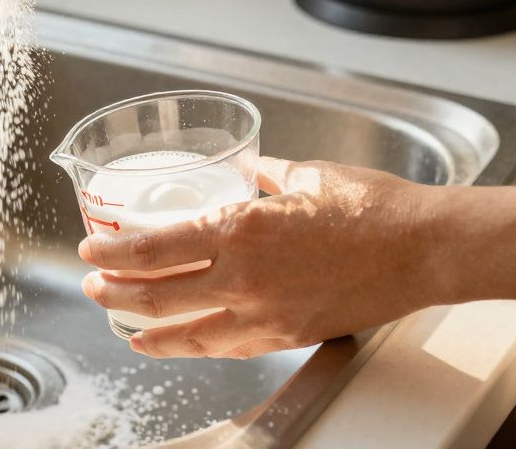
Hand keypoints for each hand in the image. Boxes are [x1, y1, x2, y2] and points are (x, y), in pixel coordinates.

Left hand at [78, 158, 439, 358]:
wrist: (426, 249)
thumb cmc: (374, 207)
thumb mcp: (304, 173)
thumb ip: (263, 175)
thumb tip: (244, 169)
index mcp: (241, 229)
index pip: (154, 249)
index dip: (112, 254)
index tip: (89, 250)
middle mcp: (245, 278)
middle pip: (155, 296)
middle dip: (112, 292)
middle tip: (92, 286)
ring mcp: (265, 314)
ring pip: (185, 332)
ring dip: (143, 327)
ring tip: (119, 321)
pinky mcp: (288, 336)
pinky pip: (225, 346)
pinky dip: (190, 346)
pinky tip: (175, 342)